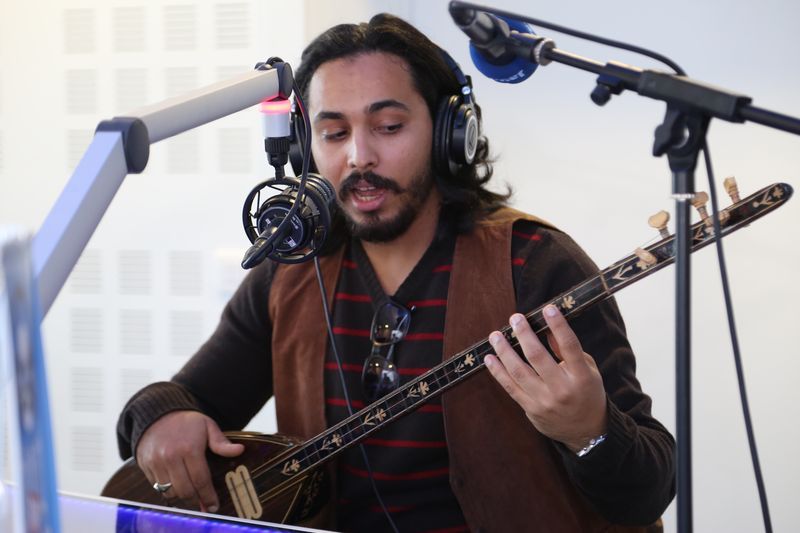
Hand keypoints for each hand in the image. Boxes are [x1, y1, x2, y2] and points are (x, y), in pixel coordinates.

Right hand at [135, 410, 243, 511]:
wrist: (158, 413)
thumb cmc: (187, 422)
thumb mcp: (208, 426)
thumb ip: (221, 442)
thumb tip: (239, 450)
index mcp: (189, 448)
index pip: (201, 480)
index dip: (208, 496)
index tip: (213, 505)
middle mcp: (170, 457)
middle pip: (185, 490)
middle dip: (196, 499)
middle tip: (203, 501)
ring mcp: (156, 462)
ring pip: (170, 492)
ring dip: (181, 496)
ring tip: (190, 492)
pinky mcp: (145, 465)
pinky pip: (156, 487)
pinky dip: (167, 490)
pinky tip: (176, 484)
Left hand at [484, 304, 607, 451]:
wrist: (586, 432)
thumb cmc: (587, 393)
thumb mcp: (588, 371)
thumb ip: (568, 351)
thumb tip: (548, 329)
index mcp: (581, 377)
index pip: (569, 346)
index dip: (558, 326)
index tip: (548, 308)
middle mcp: (562, 389)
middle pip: (538, 357)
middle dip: (524, 334)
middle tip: (515, 318)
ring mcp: (545, 401)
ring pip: (519, 372)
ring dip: (504, 351)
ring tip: (495, 335)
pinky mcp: (531, 409)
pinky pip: (510, 387)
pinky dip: (498, 372)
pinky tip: (490, 358)